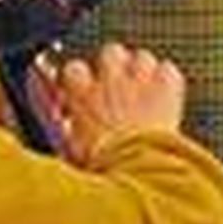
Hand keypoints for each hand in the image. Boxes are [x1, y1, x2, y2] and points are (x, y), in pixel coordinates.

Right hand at [29, 42, 185, 165]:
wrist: (140, 171)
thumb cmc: (105, 168)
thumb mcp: (70, 148)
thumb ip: (60, 122)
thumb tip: (54, 110)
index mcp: (82, 95)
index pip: (74, 68)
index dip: (81, 79)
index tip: (85, 91)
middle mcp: (110, 80)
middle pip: (110, 52)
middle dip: (115, 66)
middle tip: (118, 90)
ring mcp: (141, 79)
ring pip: (141, 56)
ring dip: (143, 72)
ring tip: (145, 96)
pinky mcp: (167, 85)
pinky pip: (168, 69)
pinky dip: (168, 81)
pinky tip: (166, 98)